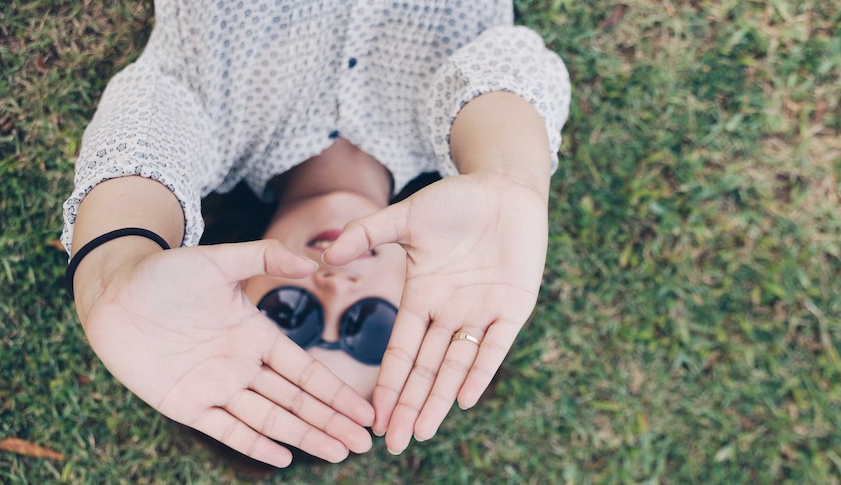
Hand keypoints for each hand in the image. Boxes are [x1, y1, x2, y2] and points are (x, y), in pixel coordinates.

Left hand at [75, 240, 374, 466]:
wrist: (114, 292)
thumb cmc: (166, 273)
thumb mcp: (220, 260)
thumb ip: (265, 256)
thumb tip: (313, 260)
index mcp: (256, 335)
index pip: (305, 370)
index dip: (336, 392)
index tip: (365, 409)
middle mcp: (242, 366)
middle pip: (296, 401)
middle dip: (331, 422)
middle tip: (364, 443)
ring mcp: (216, 388)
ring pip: (270, 418)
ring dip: (305, 435)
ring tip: (338, 452)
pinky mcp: (186, 404)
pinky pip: (225, 429)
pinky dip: (254, 444)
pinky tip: (283, 456)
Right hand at [323, 172, 548, 453]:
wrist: (504, 187)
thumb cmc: (455, 200)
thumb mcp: (407, 216)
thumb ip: (369, 233)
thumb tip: (327, 254)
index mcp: (421, 296)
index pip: (401, 350)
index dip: (388, 383)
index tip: (373, 415)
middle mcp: (448, 312)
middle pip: (426, 369)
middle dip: (409, 405)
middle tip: (394, 444)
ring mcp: (481, 311)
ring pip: (456, 365)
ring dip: (439, 399)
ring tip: (422, 432)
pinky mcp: (513, 306)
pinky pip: (495, 346)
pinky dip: (480, 371)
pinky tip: (463, 399)